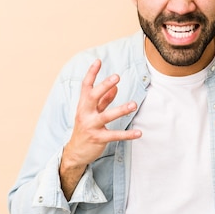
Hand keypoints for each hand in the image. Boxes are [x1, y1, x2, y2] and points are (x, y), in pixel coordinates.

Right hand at [60, 59, 141, 198]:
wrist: (75, 152)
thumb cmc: (86, 128)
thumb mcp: (92, 112)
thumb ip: (104, 100)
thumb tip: (116, 87)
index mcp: (83, 105)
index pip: (86, 86)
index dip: (91, 73)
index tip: (98, 61)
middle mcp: (85, 113)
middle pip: (93, 96)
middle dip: (104, 86)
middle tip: (117, 77)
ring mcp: (91, 126)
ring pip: (106, 116)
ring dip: (121, 109)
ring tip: (134, 104)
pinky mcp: (98, 139)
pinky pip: (114, 135)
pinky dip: (127, 134)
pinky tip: (139, 133)